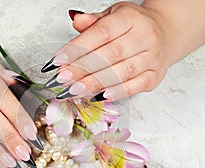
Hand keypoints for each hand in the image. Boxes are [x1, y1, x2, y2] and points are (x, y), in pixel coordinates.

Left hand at [42, 2, 171, 100]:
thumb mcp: (114, 15)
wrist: (166, 33)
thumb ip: (94, 22)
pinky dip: (117, 92)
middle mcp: (144, 36)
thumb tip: (76, 20)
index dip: (77, 48)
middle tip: (62, 78)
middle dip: (82, 68)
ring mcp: (152, 57)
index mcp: (130, 18)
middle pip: (109, 54)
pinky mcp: (155, 75)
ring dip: (95, 83)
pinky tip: (100, 96)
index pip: (100, 33)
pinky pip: (135, 86)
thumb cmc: (134, 26)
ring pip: (121, 72)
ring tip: (74, 90)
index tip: (58, 60)